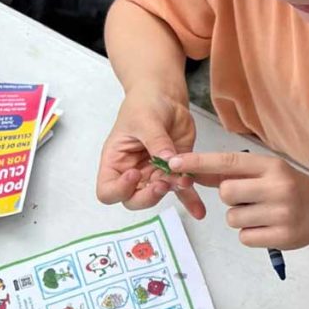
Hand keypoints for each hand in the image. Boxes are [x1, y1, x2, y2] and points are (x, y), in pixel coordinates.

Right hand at [96, 87, 203, 217]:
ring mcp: (155, 173)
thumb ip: (156, 141)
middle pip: (133, 200)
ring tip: (184, 180)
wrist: (165, 97)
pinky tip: (200, 210)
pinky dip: (191, 199)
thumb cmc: (144, 105)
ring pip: (160, 195)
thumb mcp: (146, 120)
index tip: (134, 174)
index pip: (108, 191)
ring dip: (172, 191)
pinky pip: (182, 190)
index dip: (120, 190)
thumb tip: (168, 161)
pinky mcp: (176, 170)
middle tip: (162, 182)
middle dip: (148, 196)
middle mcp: (134, 172)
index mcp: (116, 162)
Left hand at [166, 151, 308, 249]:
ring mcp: (282, 214)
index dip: (199, 163)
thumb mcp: (267, 172)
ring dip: (240, 218)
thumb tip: (192, 171)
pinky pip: (245, 237)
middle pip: (227, 193)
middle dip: (230, 198)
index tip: (174, 163)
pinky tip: (268, 227)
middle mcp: (278, 187)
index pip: (228, 162)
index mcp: (272, 166)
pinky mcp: (283, 237)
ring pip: (233, 219)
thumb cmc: (291, 188)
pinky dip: (250, 234)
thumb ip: (232, 173)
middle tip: (249, 199)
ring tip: (262, 214)